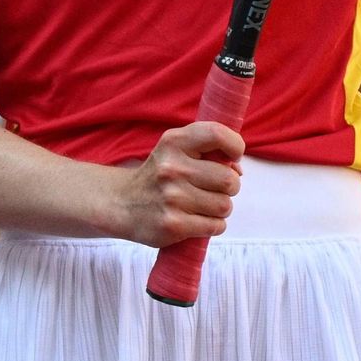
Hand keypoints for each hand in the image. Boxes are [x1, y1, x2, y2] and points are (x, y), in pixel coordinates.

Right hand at [115, 121, 243, 247]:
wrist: (123, 204)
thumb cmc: (160, 175)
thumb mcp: (175, 149)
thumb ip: (208, 150)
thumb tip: (237, 169)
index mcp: (174, 142)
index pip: (218, 135)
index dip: (235, 147)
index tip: (231, 158)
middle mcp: (172, 167)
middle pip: (229, 180)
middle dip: (228, 187)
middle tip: (211, 188)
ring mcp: (172, 197)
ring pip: (225, 206)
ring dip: (219, 208)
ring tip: (200, 204)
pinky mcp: (173, 224)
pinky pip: (216, 226)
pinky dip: (212, 225)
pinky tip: (195, 219)